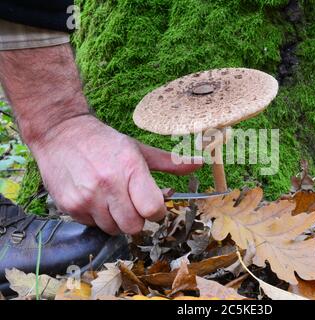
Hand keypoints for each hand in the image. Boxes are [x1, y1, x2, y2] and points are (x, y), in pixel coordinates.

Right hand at [30, 115, 202, 234]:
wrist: (60, 133)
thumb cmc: (105, 141)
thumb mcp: (138, 149)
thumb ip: (169, 162)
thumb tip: (200, 164)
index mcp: (130, 168)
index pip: (152, 209)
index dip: (157, 211)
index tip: (153, 205)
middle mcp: (108, 185)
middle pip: (134, 226)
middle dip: (138, 218)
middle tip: (132, 203)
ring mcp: (87, 197)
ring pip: (113, 229)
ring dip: (117, 219)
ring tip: (111, 199)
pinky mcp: (69, 206)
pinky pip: (93, 225)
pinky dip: (98, 217)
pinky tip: (94, 198)